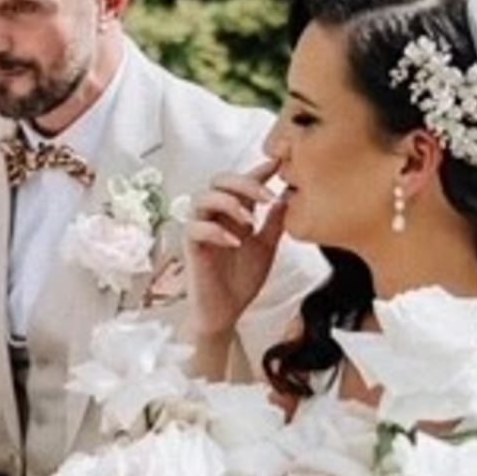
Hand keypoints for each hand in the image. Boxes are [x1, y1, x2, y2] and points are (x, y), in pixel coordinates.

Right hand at [186, 158, 288, 337]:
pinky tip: (234, 242)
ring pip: (202, 198)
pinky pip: (194, 228)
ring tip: (249, 221)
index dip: (259, 170)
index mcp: (234, 214)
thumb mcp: (267, 248)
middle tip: (266, 197)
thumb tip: (286, 198)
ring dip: (228, 203)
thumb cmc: (241, 281)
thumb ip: (274, 224)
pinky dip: (215, 230)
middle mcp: (215, 217)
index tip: (278, 164)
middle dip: (243, 183)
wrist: (227, 311)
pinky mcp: (191, 247)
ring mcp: (201, 230)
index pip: (242, 184)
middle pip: (218, 181)